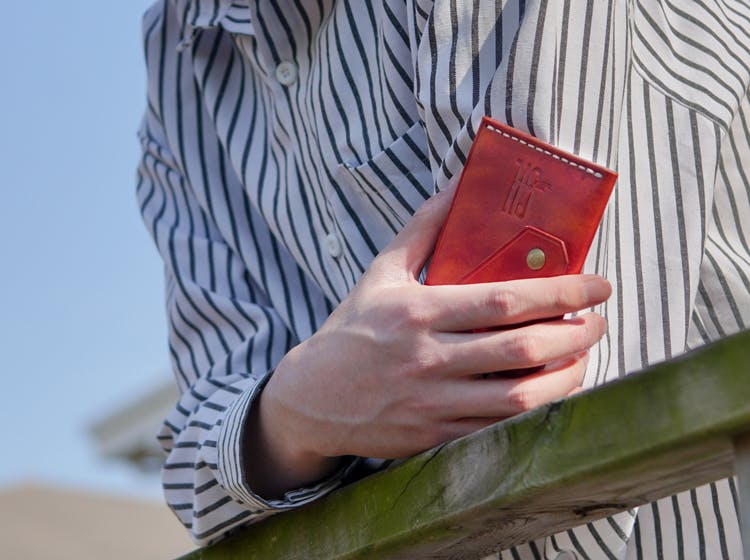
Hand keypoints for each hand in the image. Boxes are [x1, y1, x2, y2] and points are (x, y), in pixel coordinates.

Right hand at [246, 186, 610, 495]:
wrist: (311, 398)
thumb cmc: (352, 329)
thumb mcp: (381, 271)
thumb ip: (425, 227)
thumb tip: (460, 181)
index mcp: (418, 313)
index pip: (504, 301)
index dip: (560, 292)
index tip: (596, 284)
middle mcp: (428, 358)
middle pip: (522, 348)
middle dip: (576, 333)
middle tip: (599, 320)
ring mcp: (433, 402)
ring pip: (520, 396)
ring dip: (566, 375)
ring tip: (584, 354)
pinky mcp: (436, 436)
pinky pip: (500, 427)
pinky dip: (536, 409)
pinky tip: (552, 388)